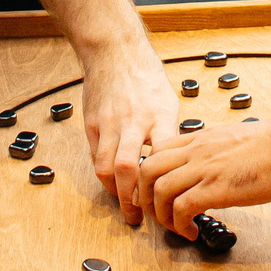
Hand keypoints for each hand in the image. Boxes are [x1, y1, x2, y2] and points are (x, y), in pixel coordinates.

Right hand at [80, 41, 180, 222]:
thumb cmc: (146, 78)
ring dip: (113, 191)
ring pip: (105, 167)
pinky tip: (112, 182)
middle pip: (128, 168)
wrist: (115, 53)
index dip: (164, 183)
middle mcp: (133, 122)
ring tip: (123, 204)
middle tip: (136, 218)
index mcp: (159, 116)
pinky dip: (103, 173)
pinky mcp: (92, 124)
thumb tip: (178, 165)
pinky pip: (94, 156)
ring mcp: (109, 124)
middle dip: (131, 199)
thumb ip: (169, 134)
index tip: (169, 202)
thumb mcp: (168, 103)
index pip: (162, 157)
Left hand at [134, 123, 270, 237]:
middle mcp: (196, 151)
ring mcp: (205, 168)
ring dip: (161, 216)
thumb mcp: (234, 140)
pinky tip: (193, 232)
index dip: (148, 177)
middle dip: (143, 198)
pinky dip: (180, 225)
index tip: (156, 196)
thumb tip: (210, 169)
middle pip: (147, 170)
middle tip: (158, 216)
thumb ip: (215, 151)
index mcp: (200, 138)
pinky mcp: (218, 188)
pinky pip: (182, 208)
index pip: (157, 151)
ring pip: (158, 190)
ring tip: (176, 229)